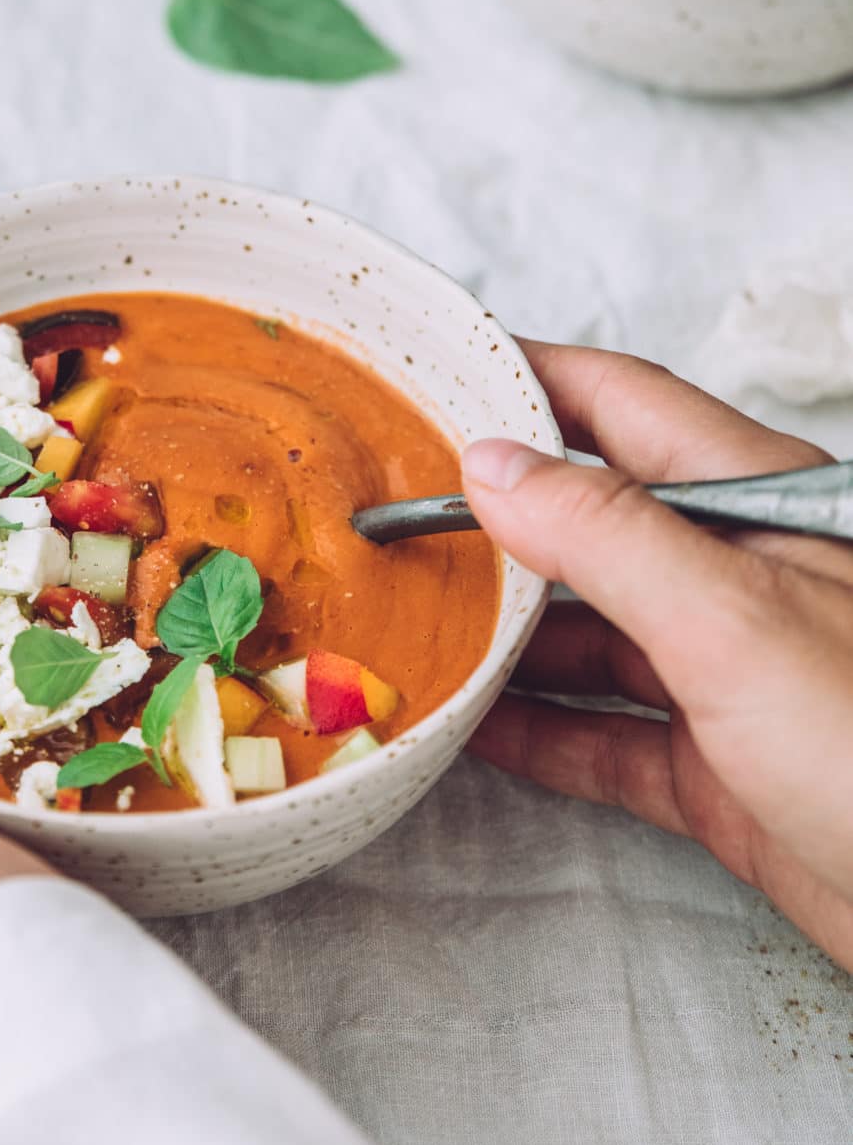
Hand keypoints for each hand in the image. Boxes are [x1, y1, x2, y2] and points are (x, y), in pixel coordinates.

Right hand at [462, 343, 852, 971]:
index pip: (621, 404)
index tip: (433, 373)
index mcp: (754, 504)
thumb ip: (606, 534)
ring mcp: (729, 676)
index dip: (527, 379)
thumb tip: (493, 464)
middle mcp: (739, 578)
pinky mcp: (723, 771)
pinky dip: (535, 731)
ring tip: (405, 620)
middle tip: (390, 509)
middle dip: (493, 513)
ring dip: (502, 631)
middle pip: (592, 519)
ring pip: (590, 632)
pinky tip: (468, 730)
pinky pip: (605, 736)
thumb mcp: (734, 617)